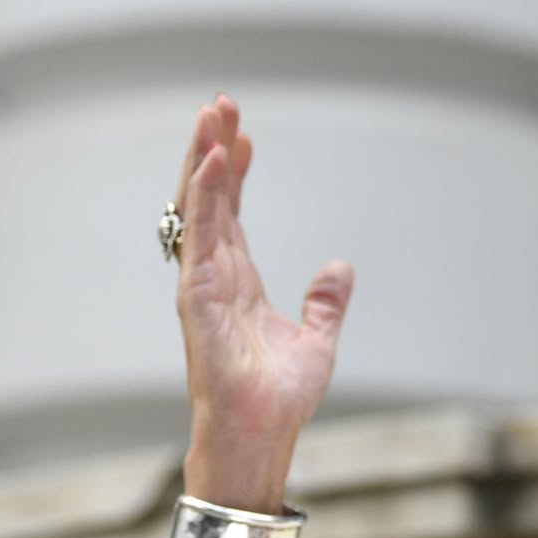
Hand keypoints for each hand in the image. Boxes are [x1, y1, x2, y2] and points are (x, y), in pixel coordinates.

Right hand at [173, 96, 353, 511]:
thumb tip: (339, 268)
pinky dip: (207, 196)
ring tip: (212, 113)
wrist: (262, 433)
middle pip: (210, 199)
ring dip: (205, 158)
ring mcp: (202, 283)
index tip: (245, 136)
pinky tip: (216, 160)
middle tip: (220, 104)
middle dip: (214, 150)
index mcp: (239, 283)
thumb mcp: (318, 341)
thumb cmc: (279, 398)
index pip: (233, 215)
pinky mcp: (198, 295)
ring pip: (199, 206)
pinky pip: (199, 234)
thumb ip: (326, 303)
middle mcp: (215, 276)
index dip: (237, 175)